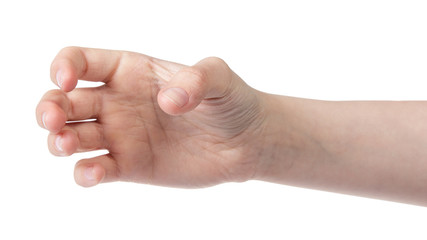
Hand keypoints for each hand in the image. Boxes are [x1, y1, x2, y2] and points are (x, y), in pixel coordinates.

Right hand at [36, 47, 265, 187]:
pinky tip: (93, 174)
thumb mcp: (220, 77)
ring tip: (65, 145)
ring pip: (72, 136)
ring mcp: (121, 135)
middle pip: (65, 101)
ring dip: (59, 140)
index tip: (66, 81)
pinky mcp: (130, 165)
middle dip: (49, 109)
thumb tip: (168, 101)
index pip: (80, 61)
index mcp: (130, 71)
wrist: (244, 143)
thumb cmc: (230, 102)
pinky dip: (86, 173)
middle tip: (53, 121)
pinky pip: (96, 168)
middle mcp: (118, 102)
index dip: (63, 67)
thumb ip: (198, 78)